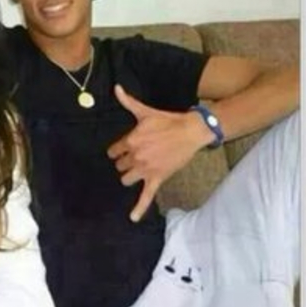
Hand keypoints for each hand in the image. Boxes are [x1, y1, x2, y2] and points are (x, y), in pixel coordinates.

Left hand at [107, 85, 211, 222]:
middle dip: (124, 161)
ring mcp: (146, 169)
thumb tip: (116, 88)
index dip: (117, 150)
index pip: (114, 151)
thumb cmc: (168, 120)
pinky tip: (132, 218)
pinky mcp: (158, 178)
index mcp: (131, 140)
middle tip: (134, 156)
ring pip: (126, 178)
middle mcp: (136, 156)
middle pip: (120, 165)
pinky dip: (139, 208)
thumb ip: (128, 101)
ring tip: (135, 170)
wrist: (191, 131)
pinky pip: (146, 196)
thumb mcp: (145, 111)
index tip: (121, 149)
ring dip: (129, 175)